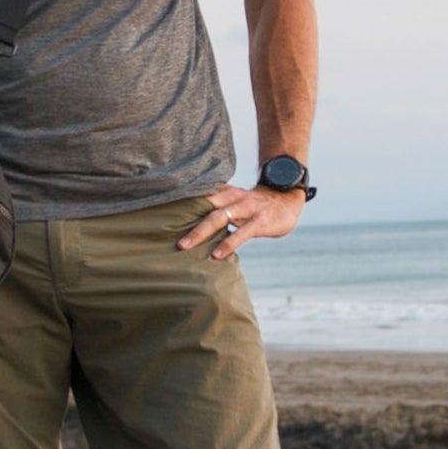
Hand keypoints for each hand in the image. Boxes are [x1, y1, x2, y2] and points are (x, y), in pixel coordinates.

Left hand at [177, 185, 306, 261]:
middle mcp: (233, 198)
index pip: (199, 197)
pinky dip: (228, 243)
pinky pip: (242, 233)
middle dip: (185, 221)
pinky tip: (217, 255)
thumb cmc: (255, 204)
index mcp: (224, 193)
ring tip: (185, 246)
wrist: (288, 197)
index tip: (159, 214)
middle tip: (167, 234)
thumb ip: (216, 208)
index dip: (180, 205)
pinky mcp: (260, 221)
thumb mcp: (235, 201)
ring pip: (219, 218)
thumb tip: (190, 221)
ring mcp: (246, 208)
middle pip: (204, 207)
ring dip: (200, 232)